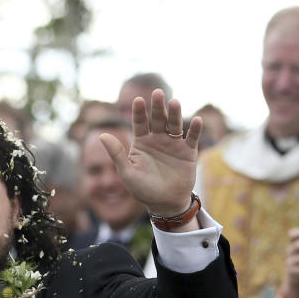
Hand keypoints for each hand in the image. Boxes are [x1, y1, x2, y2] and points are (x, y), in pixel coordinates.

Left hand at [98, 90, 201, 215]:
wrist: (164, 204)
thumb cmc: (143, 189)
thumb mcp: (127, 173)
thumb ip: (116, 154)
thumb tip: (101, 135)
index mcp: (141, 142)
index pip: (139, 123)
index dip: (139, 112)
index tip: (137, 100)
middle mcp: (158, 139)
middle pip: (157, 119)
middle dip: (157, 107)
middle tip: (157, 93)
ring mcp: (174, 144)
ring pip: (174, 125)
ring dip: (175, 114)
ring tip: (174, 103)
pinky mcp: (188, 152)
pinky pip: (192, 138)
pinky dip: (195, 130)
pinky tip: (197, 121)